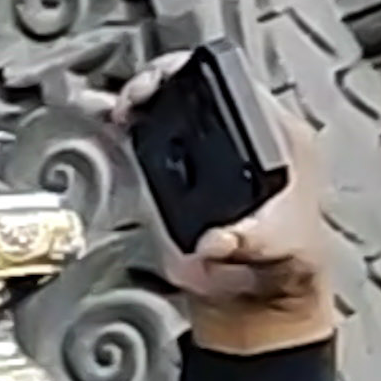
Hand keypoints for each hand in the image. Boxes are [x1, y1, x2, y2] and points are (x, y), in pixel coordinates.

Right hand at [111, 52, 336, 355]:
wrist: (253, 302)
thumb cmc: (277, 270)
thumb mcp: (275, 251)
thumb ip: (249, 242)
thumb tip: (218, 239)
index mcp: (280, 141)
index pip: (235, 85)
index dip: (196, 78)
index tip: (161, 87)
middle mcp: (242, 138)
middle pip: (194, 89)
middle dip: (155, 86)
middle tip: (129, 103)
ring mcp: (207, 154)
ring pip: (167, 108)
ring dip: (134, 102)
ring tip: (111, 106)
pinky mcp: (176, 174)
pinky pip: (144, 139)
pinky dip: (119, 127)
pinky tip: (100, 119)